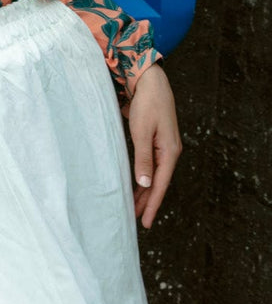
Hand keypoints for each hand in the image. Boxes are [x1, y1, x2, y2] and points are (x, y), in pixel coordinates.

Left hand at [121, 63, 181, 229]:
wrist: (151, 81)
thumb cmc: (147, 104)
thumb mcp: (142, 132)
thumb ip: (144, 159)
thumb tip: (146, 184)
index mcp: (169, 152)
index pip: (160, 185)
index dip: (152, 204)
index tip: (145, 222)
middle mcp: (170, 151)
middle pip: (158, 182)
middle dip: (148, 201)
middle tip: (136, 219)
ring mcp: (164, 146)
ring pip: (155, 174)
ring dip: (145, 190)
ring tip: (133, 206)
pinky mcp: (157, 140)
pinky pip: (152, 164)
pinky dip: (144, 176)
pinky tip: (137, 183)